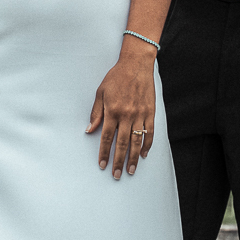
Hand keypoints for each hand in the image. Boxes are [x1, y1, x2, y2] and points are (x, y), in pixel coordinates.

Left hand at [86, 51, 155, 178]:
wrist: (136, 64)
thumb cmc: (117, 77)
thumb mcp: (101, 92)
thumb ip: (96, 112)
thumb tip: (89, 130)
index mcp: (112, 110)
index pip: (106, 137)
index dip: (104, 153)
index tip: (102, 165)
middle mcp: (126, 115)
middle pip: (122, 144)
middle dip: (118, 161)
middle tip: (116, 175)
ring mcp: (140, 115)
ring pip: (136, 142)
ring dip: (134, 158)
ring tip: (131, 170)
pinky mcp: (150, 112)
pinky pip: (150, 132)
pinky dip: (147, 145)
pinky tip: (144, 154)